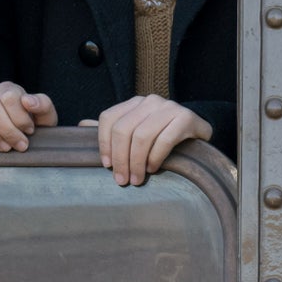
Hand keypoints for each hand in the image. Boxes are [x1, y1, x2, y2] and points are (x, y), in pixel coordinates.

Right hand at [0, 82, 56, 150]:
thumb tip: (28, 101)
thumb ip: (43, 105)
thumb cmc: (30, 126)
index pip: (9, 97)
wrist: (14, 137)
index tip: (30, 131)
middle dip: (7, 130)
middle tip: (19, 145)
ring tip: (3, 147)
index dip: (20, 117)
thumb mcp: (45, 116)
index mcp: (8, 89)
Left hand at [84, 94, 210, 185]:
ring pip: (142, 136)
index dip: (104, 143)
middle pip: (124, 129)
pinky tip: (153, 169)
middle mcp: (151, 101)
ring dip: (136, 162)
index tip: (106, 166)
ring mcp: (170, 107)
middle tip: (122, 180)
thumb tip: (82, 125)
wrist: (199, 133)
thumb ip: (113, 130)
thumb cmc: (164, 136)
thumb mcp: (137, 131)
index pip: (110, 118)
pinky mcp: (186, 118)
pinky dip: (155, 158)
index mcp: (135, 103)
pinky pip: (164, 140)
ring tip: (137, 179)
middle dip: (120, 158)